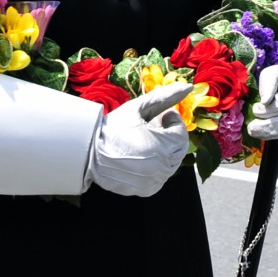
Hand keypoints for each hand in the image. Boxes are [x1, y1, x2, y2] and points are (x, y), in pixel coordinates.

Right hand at [85, 82, 191, 196]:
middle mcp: (162, 168)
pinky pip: (160, 176)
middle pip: (179, 149)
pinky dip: (155, 166)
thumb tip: (188, 87)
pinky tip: (139, 157)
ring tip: (144, 141)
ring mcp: (155, 181)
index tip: (160, 116)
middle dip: (170, 136)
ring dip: (163, 150)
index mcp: (162, 147)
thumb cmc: (114, 127)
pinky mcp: (147, 190)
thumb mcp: (138, 108)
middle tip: (152, 128)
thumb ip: (165, 96)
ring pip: (171, 163)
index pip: (181, 133)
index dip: (172, 122)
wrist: (89, 152)